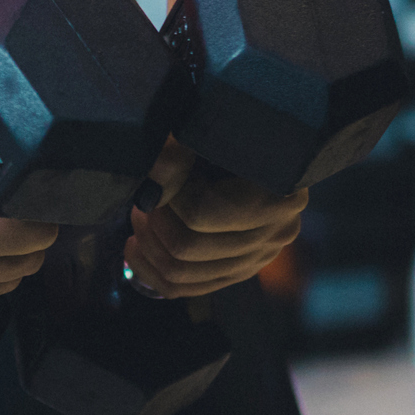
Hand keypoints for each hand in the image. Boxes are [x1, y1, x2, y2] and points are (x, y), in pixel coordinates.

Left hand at [122, 138, 305, 298]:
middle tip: (141, 199)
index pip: (201, 212)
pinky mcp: (241, 271)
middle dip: (153, 223)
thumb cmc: (243, 126)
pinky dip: (152, 272)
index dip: (168, 194)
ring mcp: (259, 259)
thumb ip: (179, 154)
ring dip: (148, 245)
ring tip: (139, 218)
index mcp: (278, 196)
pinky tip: (136, 248)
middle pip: (189, 248)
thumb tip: (150, 190)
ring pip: (184, 274)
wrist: (273, 142)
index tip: (162, 175)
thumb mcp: (214, 129)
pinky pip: (188, 288)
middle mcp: (275, 235)